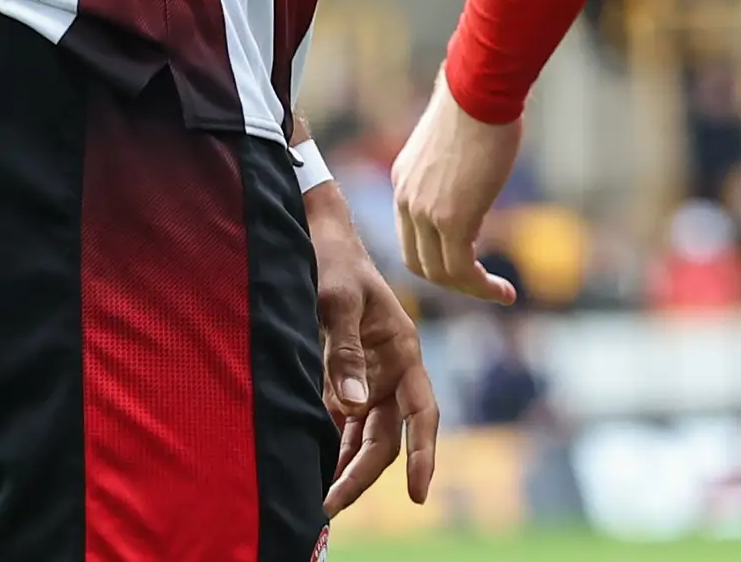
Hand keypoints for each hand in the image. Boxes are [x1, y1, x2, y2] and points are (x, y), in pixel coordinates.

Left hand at [305, 177, 437, 515]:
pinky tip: (319, 467)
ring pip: (368, 433)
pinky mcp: (348, 373)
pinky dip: (337, 444)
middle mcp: (392, 367)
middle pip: (388, 434)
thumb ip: (343, 353)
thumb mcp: (335, 301)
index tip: (417, 494)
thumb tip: (351, 408)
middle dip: (363, 474)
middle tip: (330, 506)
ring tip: (323, 500)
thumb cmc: (333, 260)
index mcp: (403, 349)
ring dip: (348, 465)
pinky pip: (348, 420)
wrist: (318, 234)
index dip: (422, 454)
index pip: (422, 413)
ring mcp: (371, 373)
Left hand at [391, 74, 524, 305]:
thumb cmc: (477, 97)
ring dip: (470, 289)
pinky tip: (504, 291)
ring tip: (499, 293)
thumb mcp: (457, 137)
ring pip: (440, 272)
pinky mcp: (451, 219)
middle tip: (481, 284)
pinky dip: (482, 287)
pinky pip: (462, 269)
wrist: (480, 87)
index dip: (437, 255)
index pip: (412, 235)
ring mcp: (425, 212)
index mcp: (405, 180)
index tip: (468, 260)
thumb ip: (457, 159)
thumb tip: (478, 150)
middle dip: (451, 279)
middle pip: (419, 261)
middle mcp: (407, 199)